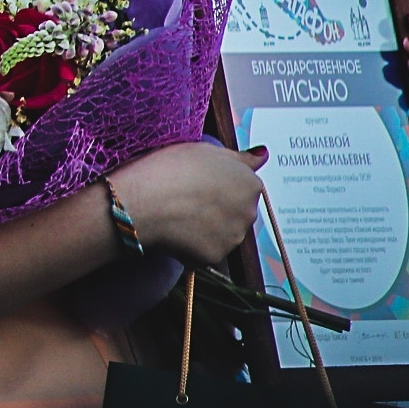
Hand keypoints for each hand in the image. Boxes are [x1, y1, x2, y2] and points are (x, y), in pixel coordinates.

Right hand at [108, 142, 266, 266]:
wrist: (145, 201)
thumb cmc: (171, 169)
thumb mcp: (207, 151)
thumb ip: (241, 157)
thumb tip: (263, 154)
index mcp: (250, 184)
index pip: (243, 186)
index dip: (219, 184)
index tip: (200, 182)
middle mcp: (248, 212)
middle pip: (236, 211)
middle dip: (218, 207)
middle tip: (188, 197)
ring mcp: (233, 237)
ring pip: (223, 232)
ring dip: (207, 227)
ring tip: (179, 214)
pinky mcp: (215, 256)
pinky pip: (207, 250)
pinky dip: (194, 245)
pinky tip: (176, 231)